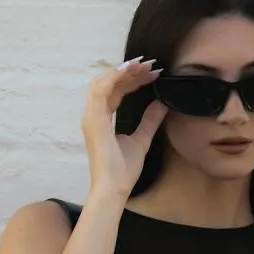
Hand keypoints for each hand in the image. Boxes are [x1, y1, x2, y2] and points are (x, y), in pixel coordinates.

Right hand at [82, 57, 166, 198]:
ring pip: (102, 81)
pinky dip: (114, 77)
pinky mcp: (93, 121)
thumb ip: (150, 120)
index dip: (132, 79)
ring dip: (123, 70)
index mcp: (102, 119)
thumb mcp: (142, 139)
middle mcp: (93, 115)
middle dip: (129, 70)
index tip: (152, 72)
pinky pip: (100, 91)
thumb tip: (162, 103)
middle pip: (108, 82)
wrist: (114, 188)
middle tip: (150, 64)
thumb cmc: (123, 170)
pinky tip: (131, 71)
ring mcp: (91, 117)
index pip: (115, 91)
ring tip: (144, 64)